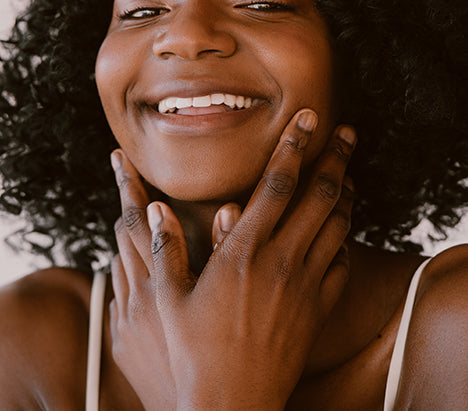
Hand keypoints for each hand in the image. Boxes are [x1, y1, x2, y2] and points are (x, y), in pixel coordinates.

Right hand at [111, 109, 355, 409]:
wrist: (234, 405)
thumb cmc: (195, 353)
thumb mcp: (167, 299)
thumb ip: (163, 249)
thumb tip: (152, 209)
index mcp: (245, 250)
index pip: (278, 184)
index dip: (294, 145)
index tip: (308, 119)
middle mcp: (283, 261)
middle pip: (321, 195)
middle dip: (336, 157)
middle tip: (345, 131)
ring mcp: (307, 285)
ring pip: (338, 224)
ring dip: (347, 192)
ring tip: (349, 170)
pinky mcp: (319, 309)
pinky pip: (343, 263)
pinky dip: (345, 238)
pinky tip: (341, 229)